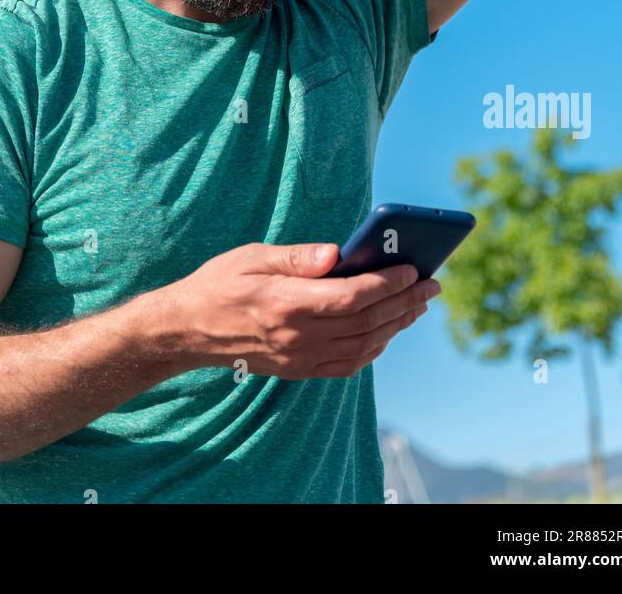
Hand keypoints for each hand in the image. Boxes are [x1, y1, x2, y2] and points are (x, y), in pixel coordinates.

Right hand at [168, 241, 439, 379]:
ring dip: (397, 325)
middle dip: (404, 302)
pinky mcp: (298, 369)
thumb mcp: (254, 256)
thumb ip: (298, 257)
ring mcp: (299, 358)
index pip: (351, 297)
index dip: (387, 284)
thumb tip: (337, 252)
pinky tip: (387, 330)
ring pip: (364, 346)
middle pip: (366, 322)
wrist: (189, 329)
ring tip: (417, 304)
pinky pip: (348, 364)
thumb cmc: (221, 282)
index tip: (412, 268)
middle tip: (431, 285)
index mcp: (286, 303)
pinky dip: (375, 348)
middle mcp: (297, 336)